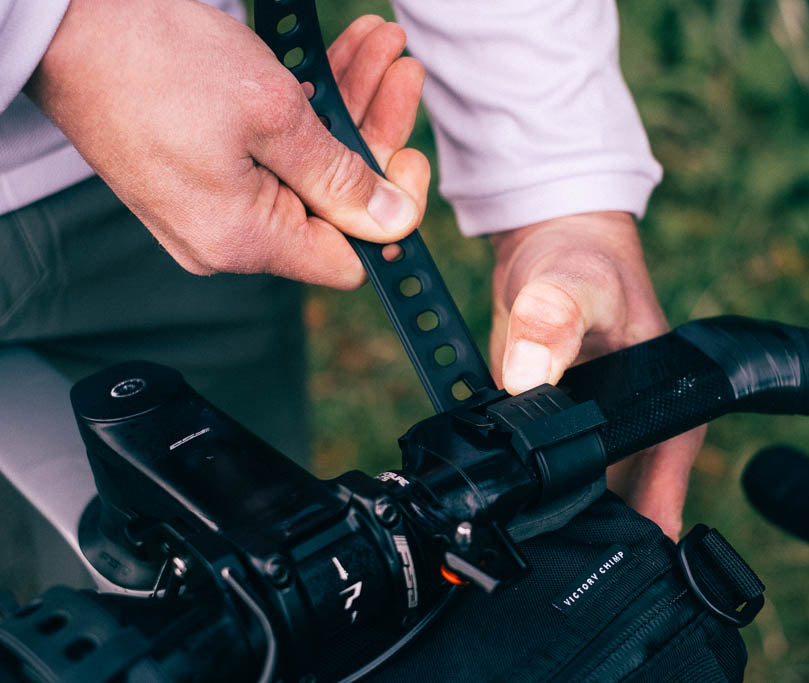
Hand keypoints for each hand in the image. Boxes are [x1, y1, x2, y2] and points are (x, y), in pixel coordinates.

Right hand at [27, 3, 427, 288]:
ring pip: (306, 165)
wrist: (65, 19)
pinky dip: (306, 106)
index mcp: (244, 240)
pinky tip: (337, 58)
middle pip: (332, 202)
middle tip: (402, 72)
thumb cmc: (156, 62)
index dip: (389, 212)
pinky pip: (270, 149)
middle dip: (375, 132)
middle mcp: (227, 235)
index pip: (348, 257)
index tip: (410, 155)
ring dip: (347, 104)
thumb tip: (393, 223)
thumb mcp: (273, 117)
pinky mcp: (201, 167)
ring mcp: (212, 201)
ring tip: (378, 46)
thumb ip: (341, 177)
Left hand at [490, 211, 703, 538]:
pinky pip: (544, 477)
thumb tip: (528, 374)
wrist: (551, 244)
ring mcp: (596, 438)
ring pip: (581, 504)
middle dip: (584, 537)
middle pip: (618, 517)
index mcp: (669, 416)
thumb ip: (553, 320)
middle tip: (543, 552)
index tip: (596, 564)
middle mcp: (637, 436)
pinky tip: (500, 496)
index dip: (633, 540)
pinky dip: (526, 489)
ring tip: (519, 529)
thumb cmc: (584, 259)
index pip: (661, 504)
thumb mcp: (575, 282)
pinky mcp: (556, 432)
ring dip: (553, 517)